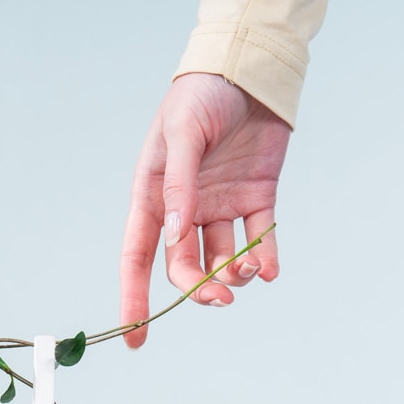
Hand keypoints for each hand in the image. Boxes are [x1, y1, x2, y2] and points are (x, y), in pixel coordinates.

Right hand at [119, 73, 290, 348]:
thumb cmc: (202, 94)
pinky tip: (269, 269)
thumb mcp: (184, 133)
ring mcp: (221, 206)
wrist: (248, 67)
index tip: (136, 336)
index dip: (134, 298)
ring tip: (249, 269)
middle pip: (184, 266)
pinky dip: (265, 259)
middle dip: (199, 287)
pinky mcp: (256, 199)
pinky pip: (259, 238)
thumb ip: (179, 185)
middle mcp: (184, 209)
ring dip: (233, 273)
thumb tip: (174, 235)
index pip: (138, 256)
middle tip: (220, 297)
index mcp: (154, 196)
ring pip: (222, 258)